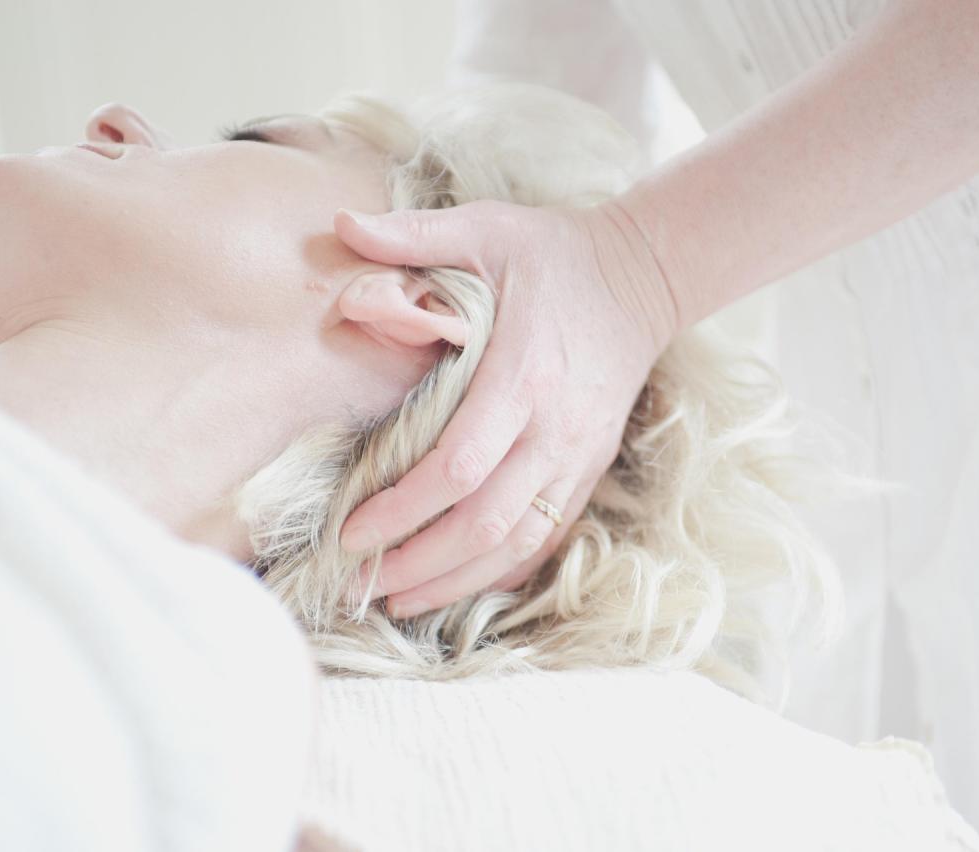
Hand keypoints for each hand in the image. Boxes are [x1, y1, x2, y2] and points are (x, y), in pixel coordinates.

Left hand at [334, 199, 676, 617]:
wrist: (639, 279)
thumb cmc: (552, 255)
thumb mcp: (486, 228)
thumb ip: (414, 234)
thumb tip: (339, 224)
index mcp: (522, 374)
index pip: (461, 464)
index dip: (404, 508)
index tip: (351, 530)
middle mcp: (553, 428)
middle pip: (485, 520)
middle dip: (419, 561)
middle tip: (358, 581)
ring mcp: (576, 454)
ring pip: (516, 541)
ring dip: (456, 580)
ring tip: (397, 601)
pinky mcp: (587, 467)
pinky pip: (547, 536)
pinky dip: (502, 571)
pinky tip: (459, 588)